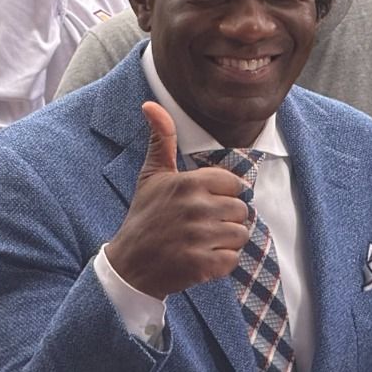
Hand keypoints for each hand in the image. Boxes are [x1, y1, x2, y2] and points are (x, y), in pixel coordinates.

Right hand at [106, 103, 253, 297]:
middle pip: (242, 210)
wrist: (129, 266)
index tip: (202, 204)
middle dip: (225, 219)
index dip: (222, 195)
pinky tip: (199, 259)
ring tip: (199, 242)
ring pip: (240, 234)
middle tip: (199, 226)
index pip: (235, 185)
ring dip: (224, 241)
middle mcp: (195, 208)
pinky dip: (220, 263)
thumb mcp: (152, 176)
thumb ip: (161, 140)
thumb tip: (151, 105)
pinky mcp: (201, 265)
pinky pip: (232, 259)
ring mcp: (199, 238)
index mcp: (189, 183)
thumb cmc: (145, 217)